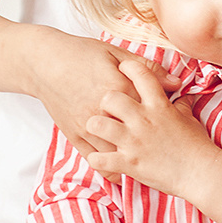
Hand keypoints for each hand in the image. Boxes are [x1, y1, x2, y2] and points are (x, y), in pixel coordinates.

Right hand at [32, 34, 175, 156]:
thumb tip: (177, 83)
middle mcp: (104, 111)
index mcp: (119, 87)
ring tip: (146, 160)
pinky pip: (96, 159)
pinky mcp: (75, 135)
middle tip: (163, 145)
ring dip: (132, 157)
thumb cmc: (81, 54)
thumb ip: (148, 70)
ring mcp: (88, 125)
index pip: (152, 108)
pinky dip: (110, 167)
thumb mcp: (117, 54)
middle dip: (151, 141)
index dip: (164, 115)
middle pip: (137, 134)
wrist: (44, 62)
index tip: (170, 119)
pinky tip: (121, 168)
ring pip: (117, 152)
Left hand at [82, 59, 219, 196]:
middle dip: (104, 101)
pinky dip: (95, 159)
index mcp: (158, 106)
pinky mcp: (129, 163)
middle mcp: (143, 120)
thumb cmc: (197, 146)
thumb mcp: (189, 120)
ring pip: (98, 124)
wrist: (201, 173)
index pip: (140, 74)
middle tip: (106, 108)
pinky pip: (99, 158)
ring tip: (98, 131)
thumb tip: (180, 93)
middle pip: (110, 98)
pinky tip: (99, 158)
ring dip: (95, 128)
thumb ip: (180, 105)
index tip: (122, 68)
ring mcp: (133, 141)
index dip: (128, 67)